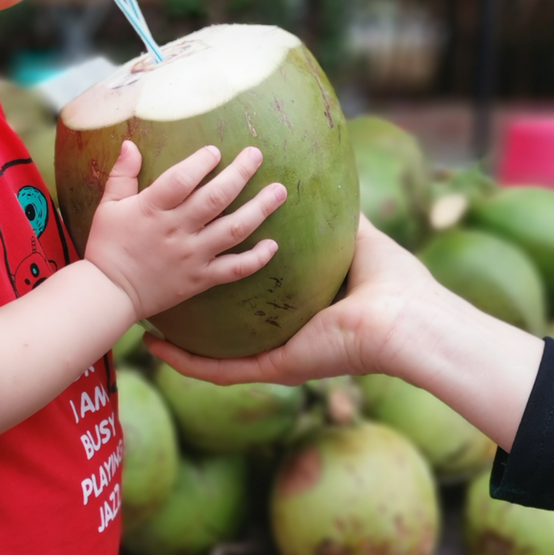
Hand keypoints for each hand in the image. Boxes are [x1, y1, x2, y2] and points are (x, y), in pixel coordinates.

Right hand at [84, 140, 285, 322]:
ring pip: (232, 230)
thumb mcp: (109, 206)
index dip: (201, 163)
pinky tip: (272, 244)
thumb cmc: (108, 246)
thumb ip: (122, 174)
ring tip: (278, 191)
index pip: (181, 180)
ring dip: (259, 209)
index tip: (215, 151)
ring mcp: (192, 256)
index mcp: (152, 210)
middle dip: (240, 174)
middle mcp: (176, 231)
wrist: (109, 294)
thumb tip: (130, 143)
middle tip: (256, 155)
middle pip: (215, 199)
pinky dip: (256, 259)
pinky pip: (234, 269)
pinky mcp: (200, 279)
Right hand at [145, 216, 437, 385]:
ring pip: (217, 361)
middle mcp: (288, 340)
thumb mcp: (357, 238)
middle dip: (194, 325)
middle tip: (162, 298)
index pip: (255, 309)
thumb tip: (322, 184)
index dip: (224, 288)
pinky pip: (221, 371)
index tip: (194, 267)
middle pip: (231, 337)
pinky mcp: (276, 368)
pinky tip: (157, 348)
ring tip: (147, 332)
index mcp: (305, 315)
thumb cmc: (394, 281)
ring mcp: (279, 358)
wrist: (406, 319)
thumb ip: (335, 217)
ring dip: (181, 351)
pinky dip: (188, 363)